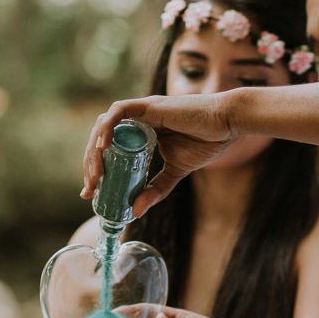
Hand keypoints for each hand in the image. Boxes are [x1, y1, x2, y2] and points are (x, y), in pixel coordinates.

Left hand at [81, 93, 240, 216]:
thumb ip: (156, 189)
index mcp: (141, 134)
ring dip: (94, 150)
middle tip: (91, 188)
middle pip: (101, 139)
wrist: (227, 124)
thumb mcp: (176, 172)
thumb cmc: (207, 141)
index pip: (109, 150)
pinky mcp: (148, 105)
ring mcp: (141, 111)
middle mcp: (137, 121)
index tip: (91, 191)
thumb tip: (135, 212)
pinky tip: (103, 148)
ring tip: (96, 174)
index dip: (97, 169)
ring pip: (104, 125)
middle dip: (91, 164)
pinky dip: (107, 128)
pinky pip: (118, 112)